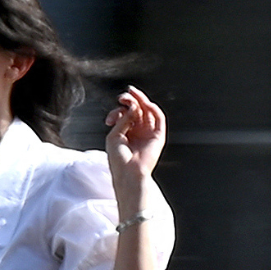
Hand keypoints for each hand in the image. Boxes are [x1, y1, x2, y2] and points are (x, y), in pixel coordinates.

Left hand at [104, 86, 166, 206]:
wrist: (128, 173)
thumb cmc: (118, 159)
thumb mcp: (114, 135)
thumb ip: (123, 119)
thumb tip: (133, 106)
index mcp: (126, 132)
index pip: (126, 114)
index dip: (119, 110)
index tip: (111, 117)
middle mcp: (138, 131)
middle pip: (137, 109)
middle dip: (131, 100)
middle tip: (124, 95)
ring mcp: (148, 133)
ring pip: (148, 111)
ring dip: (141, 101)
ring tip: (132, 95)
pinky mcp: (158, 136)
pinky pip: (159, 118)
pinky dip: (153, 109)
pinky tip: (146, 104)